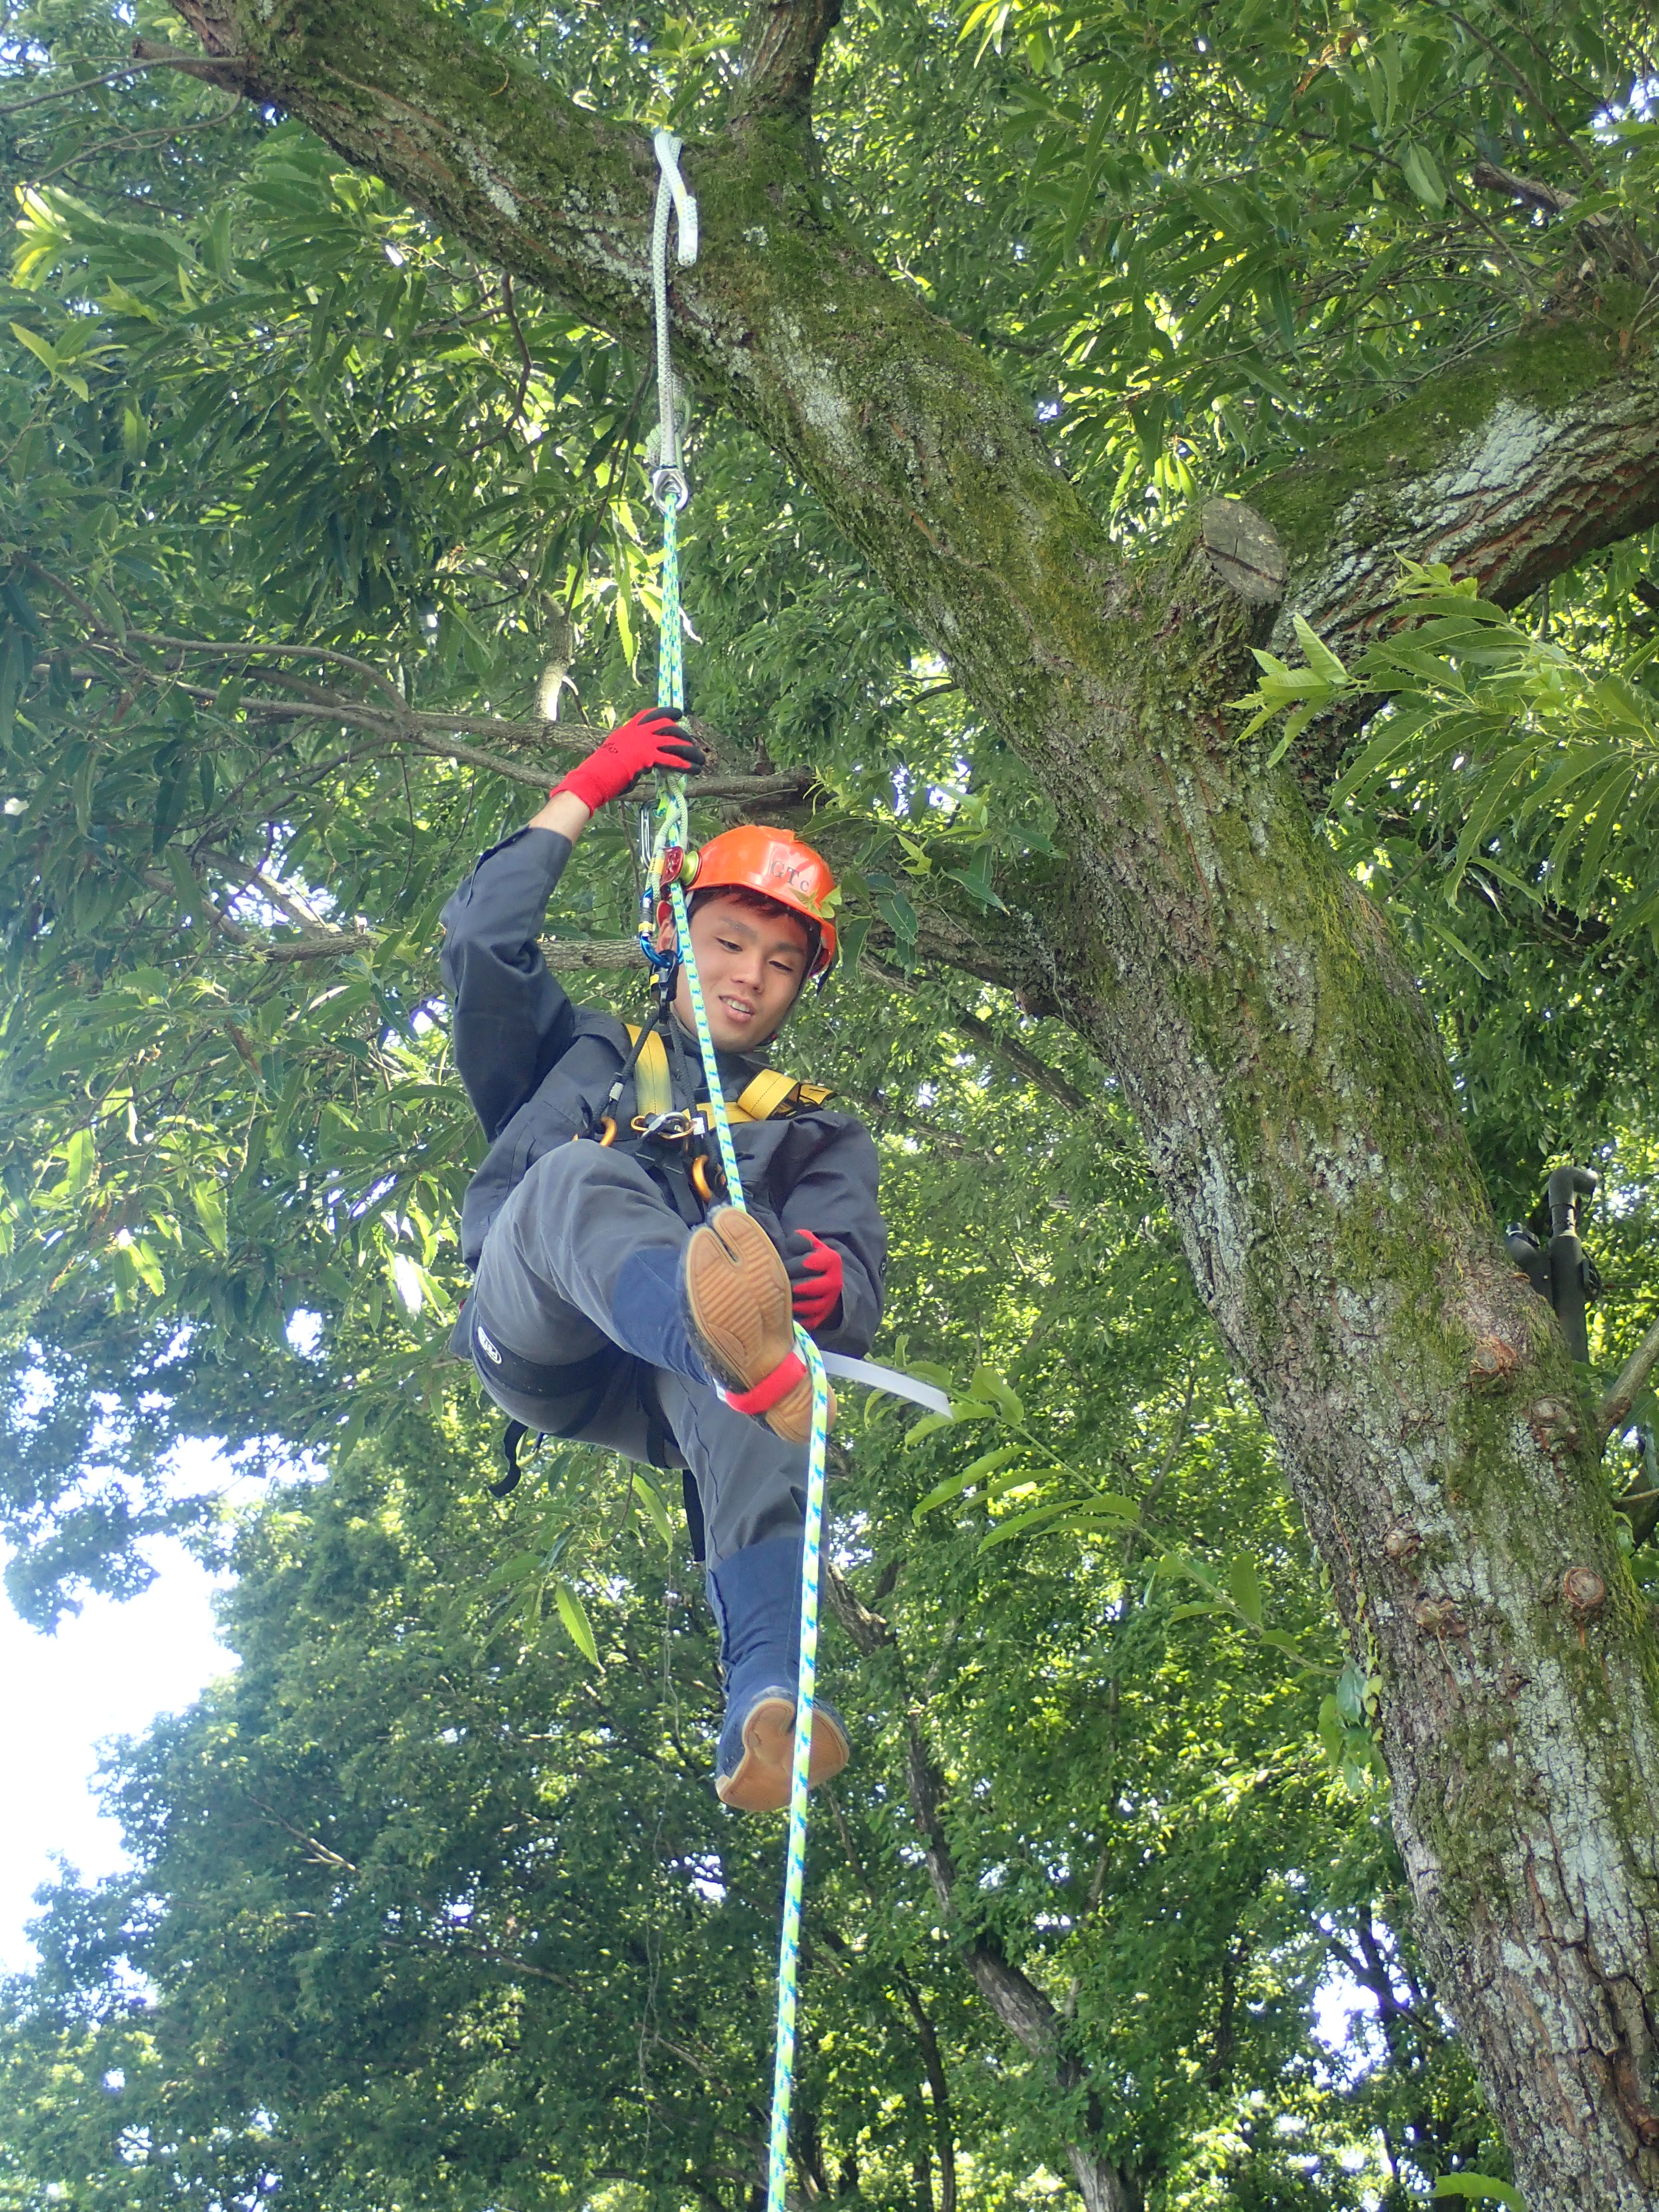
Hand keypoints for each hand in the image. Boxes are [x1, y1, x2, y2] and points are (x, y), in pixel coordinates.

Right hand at [549, 706, 703, 814]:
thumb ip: (632, 754)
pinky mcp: (648, 758)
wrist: (594, 776)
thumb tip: (644, 765)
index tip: (677, 713)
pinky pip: (672, 760)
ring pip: (674, 743)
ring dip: (690, 751)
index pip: (649, 715)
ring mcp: (643, 744)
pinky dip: (685, 765)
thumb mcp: (616, 754)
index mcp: (628, 730)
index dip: (666, 712)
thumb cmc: (600, 771)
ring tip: (700, 759)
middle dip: (682, 734)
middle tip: (692, 742)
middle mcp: (637, 733)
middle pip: (667, 726)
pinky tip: (695, 769)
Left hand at [783, 1229, 843, 1332]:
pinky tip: (783, 1314)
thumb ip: (799, 1240)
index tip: (780, 1266)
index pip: (809, 1263)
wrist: (822, 1277)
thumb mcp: (807, 1243)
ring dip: (793, 1304)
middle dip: (790, 1286)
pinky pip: (809, 1321)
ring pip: (811, 1306)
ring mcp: (830, 1301)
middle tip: (774, 1285)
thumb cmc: (807, 1257)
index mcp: (832, 1259)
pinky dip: (797, 1319)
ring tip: (777, 1300)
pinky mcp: (822, 1316)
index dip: (792, 1265)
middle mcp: (835, 1282)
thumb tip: (791, 1244)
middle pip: (810, 1287)